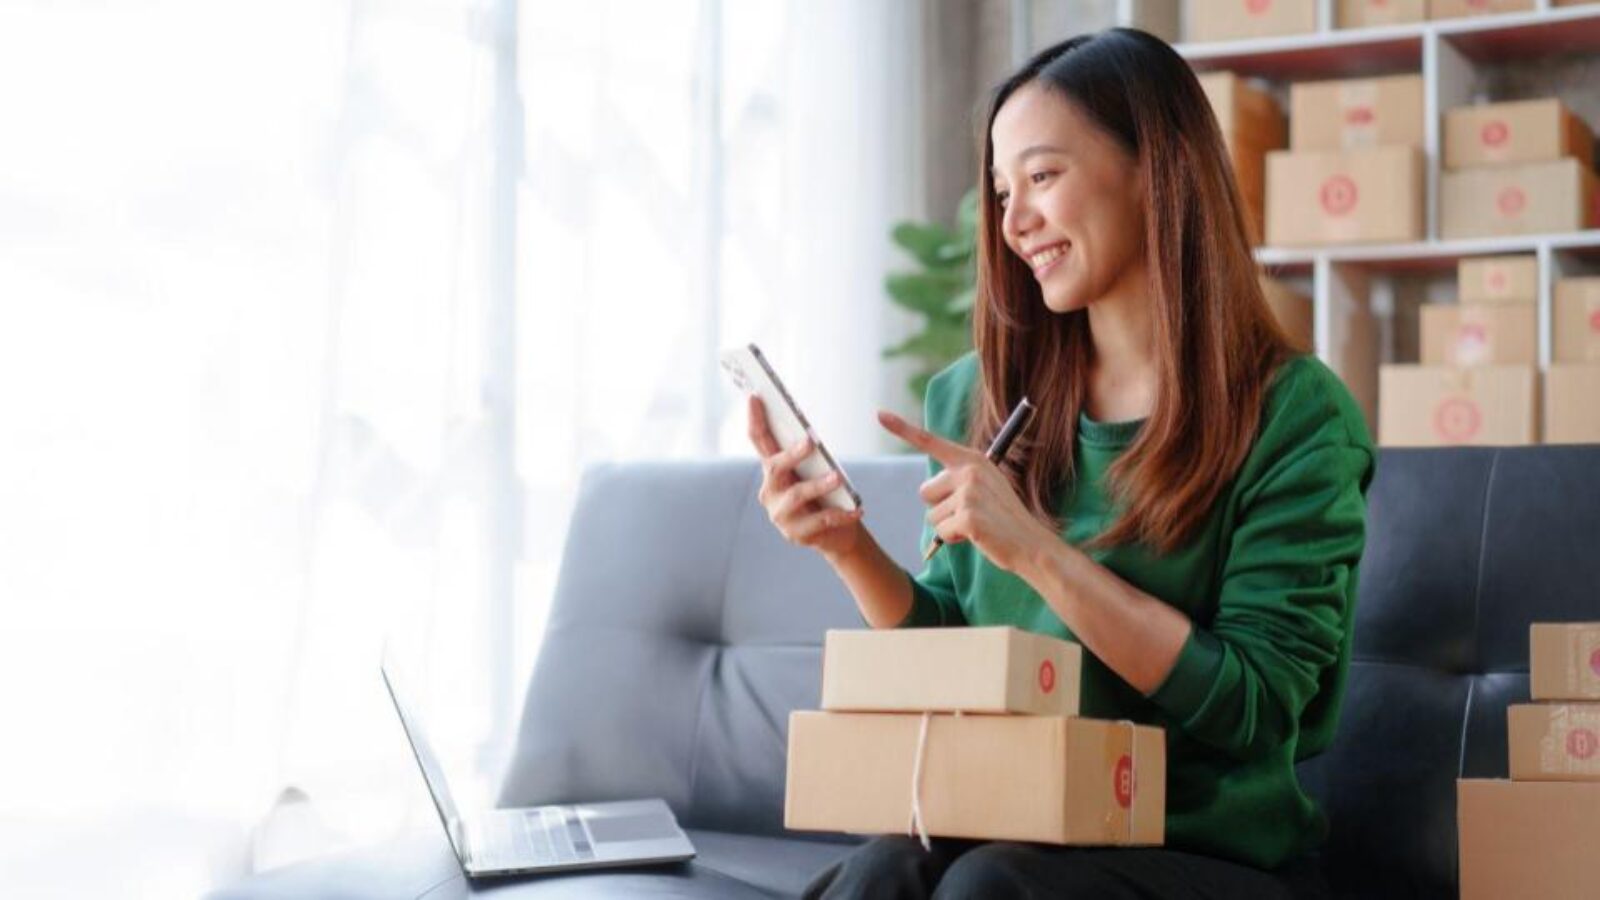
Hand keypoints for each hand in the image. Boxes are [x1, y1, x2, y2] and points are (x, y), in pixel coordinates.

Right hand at [746, 395, 866, 560]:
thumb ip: (811, 455)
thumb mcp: (817, 471)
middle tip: (810, 443)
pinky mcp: (796, 535)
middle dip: (791, 455)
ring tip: (838, 478)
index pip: (760, 441)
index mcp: (773, 471)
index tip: (755, 396)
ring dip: (818, 485)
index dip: (756, 419)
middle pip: (774, 469)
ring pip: (797, 496)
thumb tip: (810, 435)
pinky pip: (820, 521)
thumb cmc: (826, 495)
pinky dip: (841, 514)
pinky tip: (857, 510)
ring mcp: (781, 515)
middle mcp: (770, 492)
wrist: (837, 534)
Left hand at [877, 409, 1051, 573]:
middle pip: (925, 492)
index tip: (879, 414)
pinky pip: (940, 532)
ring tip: (977, 525)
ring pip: (931, 516)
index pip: (931, 441)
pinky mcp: (967, 516)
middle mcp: (969, 471)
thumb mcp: (986, 488)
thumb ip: (960, 479)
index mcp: (972, 460)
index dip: (903, 428)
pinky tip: (977, 536)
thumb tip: (927, 489)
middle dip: (941, 508)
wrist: (1031, 544)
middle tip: (971, 514)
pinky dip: (954, 540)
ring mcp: (969, 493)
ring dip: (949, 527)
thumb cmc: (1004, 519)